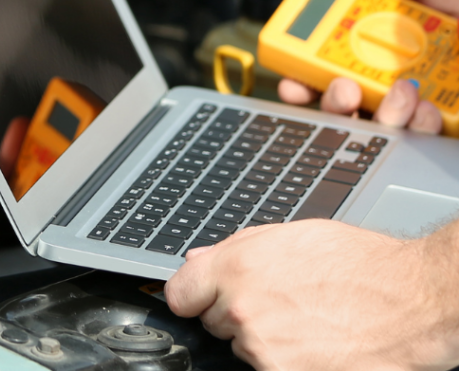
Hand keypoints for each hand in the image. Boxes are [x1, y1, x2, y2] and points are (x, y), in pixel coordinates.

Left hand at [165, 219, 458, 370]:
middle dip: (237, 311)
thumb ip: (234, 250)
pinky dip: (288, 360)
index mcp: (237, 267)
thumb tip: (197, 262)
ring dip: (265, 338)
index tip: (201, 296)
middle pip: (215, 321)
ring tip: (307, 318)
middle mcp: (244, 311)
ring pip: (244, 348)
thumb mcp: (288, 235)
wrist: (412, 301)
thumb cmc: (358, 264)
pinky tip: (317, 342)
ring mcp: (265, 351)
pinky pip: (270, 369)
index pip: (181, 293)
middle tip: (281, 299)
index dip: (193, 293)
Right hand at [277, 0, 458, 134]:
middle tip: (334, 85)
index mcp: (408, 40)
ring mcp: (422, 111)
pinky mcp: (439, 141)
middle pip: (342, 84)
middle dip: (327, 89)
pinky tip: (423, 113)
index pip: (346, 43)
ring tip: (395, 95)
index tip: (295, 54)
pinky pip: (404, 141)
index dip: (312, 50)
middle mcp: (406, 75)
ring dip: (369, 108)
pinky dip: (406, 125)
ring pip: (366, 117)